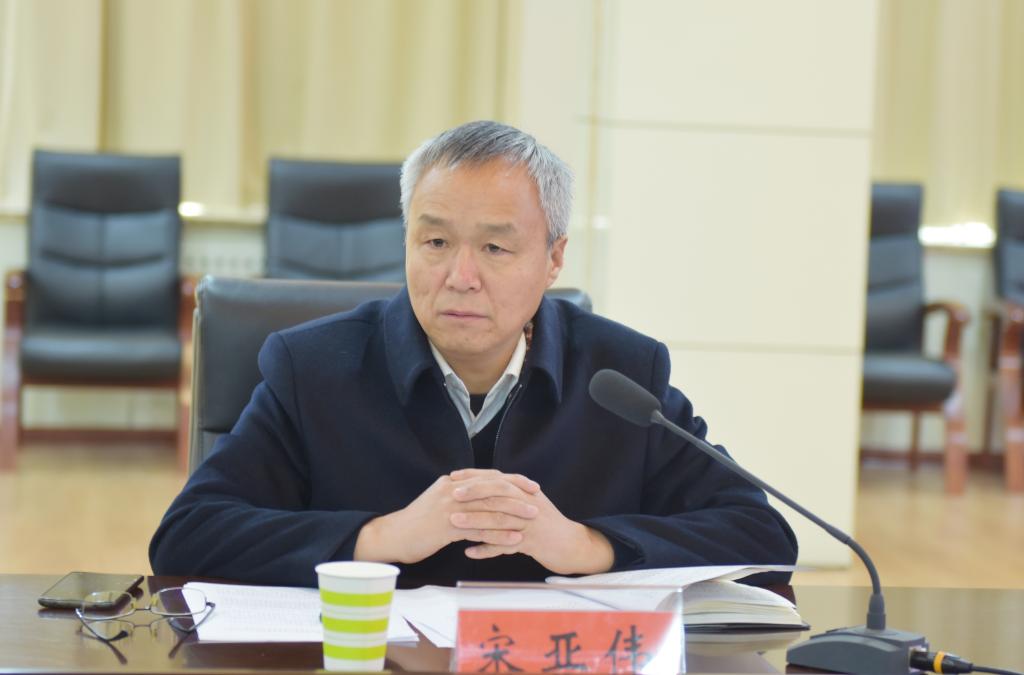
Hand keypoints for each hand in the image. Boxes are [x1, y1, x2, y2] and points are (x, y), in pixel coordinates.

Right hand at [353, 470, 541, 564]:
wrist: (393, 537)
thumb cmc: (418, 523)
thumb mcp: (439, 501)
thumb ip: (459, 495)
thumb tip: (481, 494)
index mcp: (452, 482)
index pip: (488, 477)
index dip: (512, 480)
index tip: (531, 485)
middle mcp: (452, 490)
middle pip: (492, 490)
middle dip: (518, 495)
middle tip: (537, 501)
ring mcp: (449, 508)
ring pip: (488, 509)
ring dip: (513, 515)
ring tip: (532, 520)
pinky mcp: (446, 527)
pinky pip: (479, 530)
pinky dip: (499, 535)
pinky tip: (514, 540)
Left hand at [448, 468, 614, 575]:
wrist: (572, 545)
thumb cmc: (546, 525)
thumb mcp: (530, 503)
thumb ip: (510, 495)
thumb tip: (482, 486)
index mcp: (526, 491)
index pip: (497, 477)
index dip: (474, 476)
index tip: (453, 477)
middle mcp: (529, 503)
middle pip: (498, 493)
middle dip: (473, 492)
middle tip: (451, 494)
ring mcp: (531, 523)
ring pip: (500, 518)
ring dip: (475, 520)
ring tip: (454, 522)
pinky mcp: (533, 543)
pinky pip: (506, 546)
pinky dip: (487, 549)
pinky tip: (470, 552)